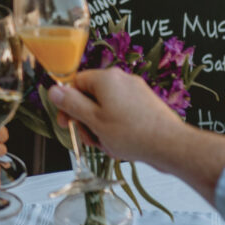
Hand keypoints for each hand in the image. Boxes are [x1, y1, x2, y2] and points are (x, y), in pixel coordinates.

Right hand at [47, 69, 185, 168]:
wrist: (170, 146)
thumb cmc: (133, 134)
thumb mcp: (94, 121)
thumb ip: (71, 104)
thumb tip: (54, 90)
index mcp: (106, 79)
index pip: (76, 83)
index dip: (67, 104)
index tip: (66, 122)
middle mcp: (122, 80)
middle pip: (90, 96)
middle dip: (86, 120)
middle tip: (88, 138)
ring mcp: (135, 91)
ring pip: (106, 107)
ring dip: (100, 127)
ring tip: (107, 144)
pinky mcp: (145, 104)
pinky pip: (121, 113)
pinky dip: (116, 127)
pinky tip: (120, 144)